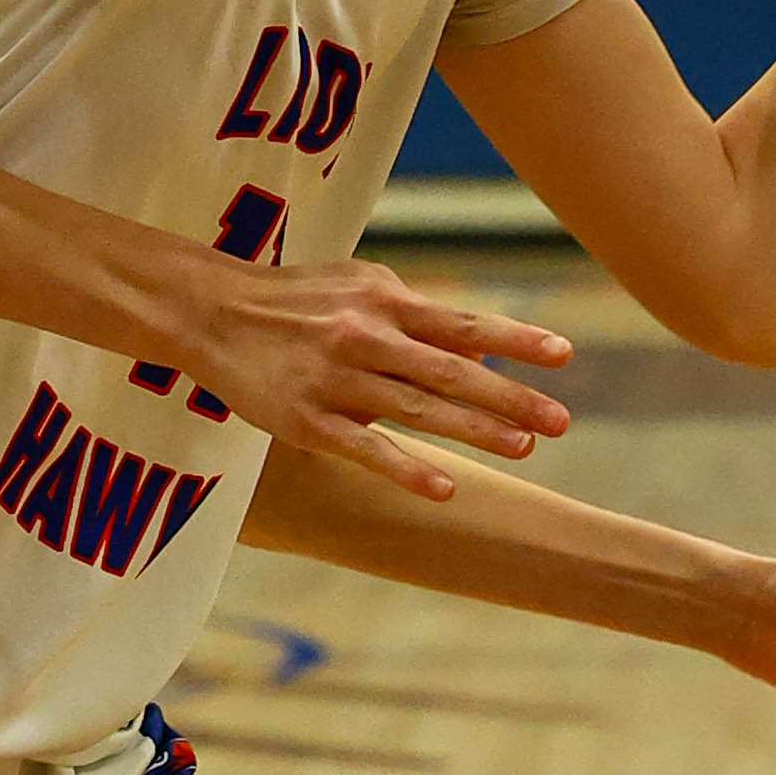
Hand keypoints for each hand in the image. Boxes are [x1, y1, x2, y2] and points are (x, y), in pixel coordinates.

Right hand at [183, 259, 572, 498]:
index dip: (514, 340)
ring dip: (474, 430)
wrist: (211, 311)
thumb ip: (418, 313)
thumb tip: (480, 341)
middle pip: (449, 371)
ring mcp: (336, 381)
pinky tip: (443, 488)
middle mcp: (366, 338)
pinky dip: (405, 468)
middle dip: (509, 396)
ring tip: (525, 449)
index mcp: (384, 302)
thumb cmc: (296, 299)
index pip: (462, 322)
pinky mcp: (306, 421)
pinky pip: (364, 448)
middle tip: (561, 421)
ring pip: (416, 410)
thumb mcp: (360, 286)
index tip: (564, 355)